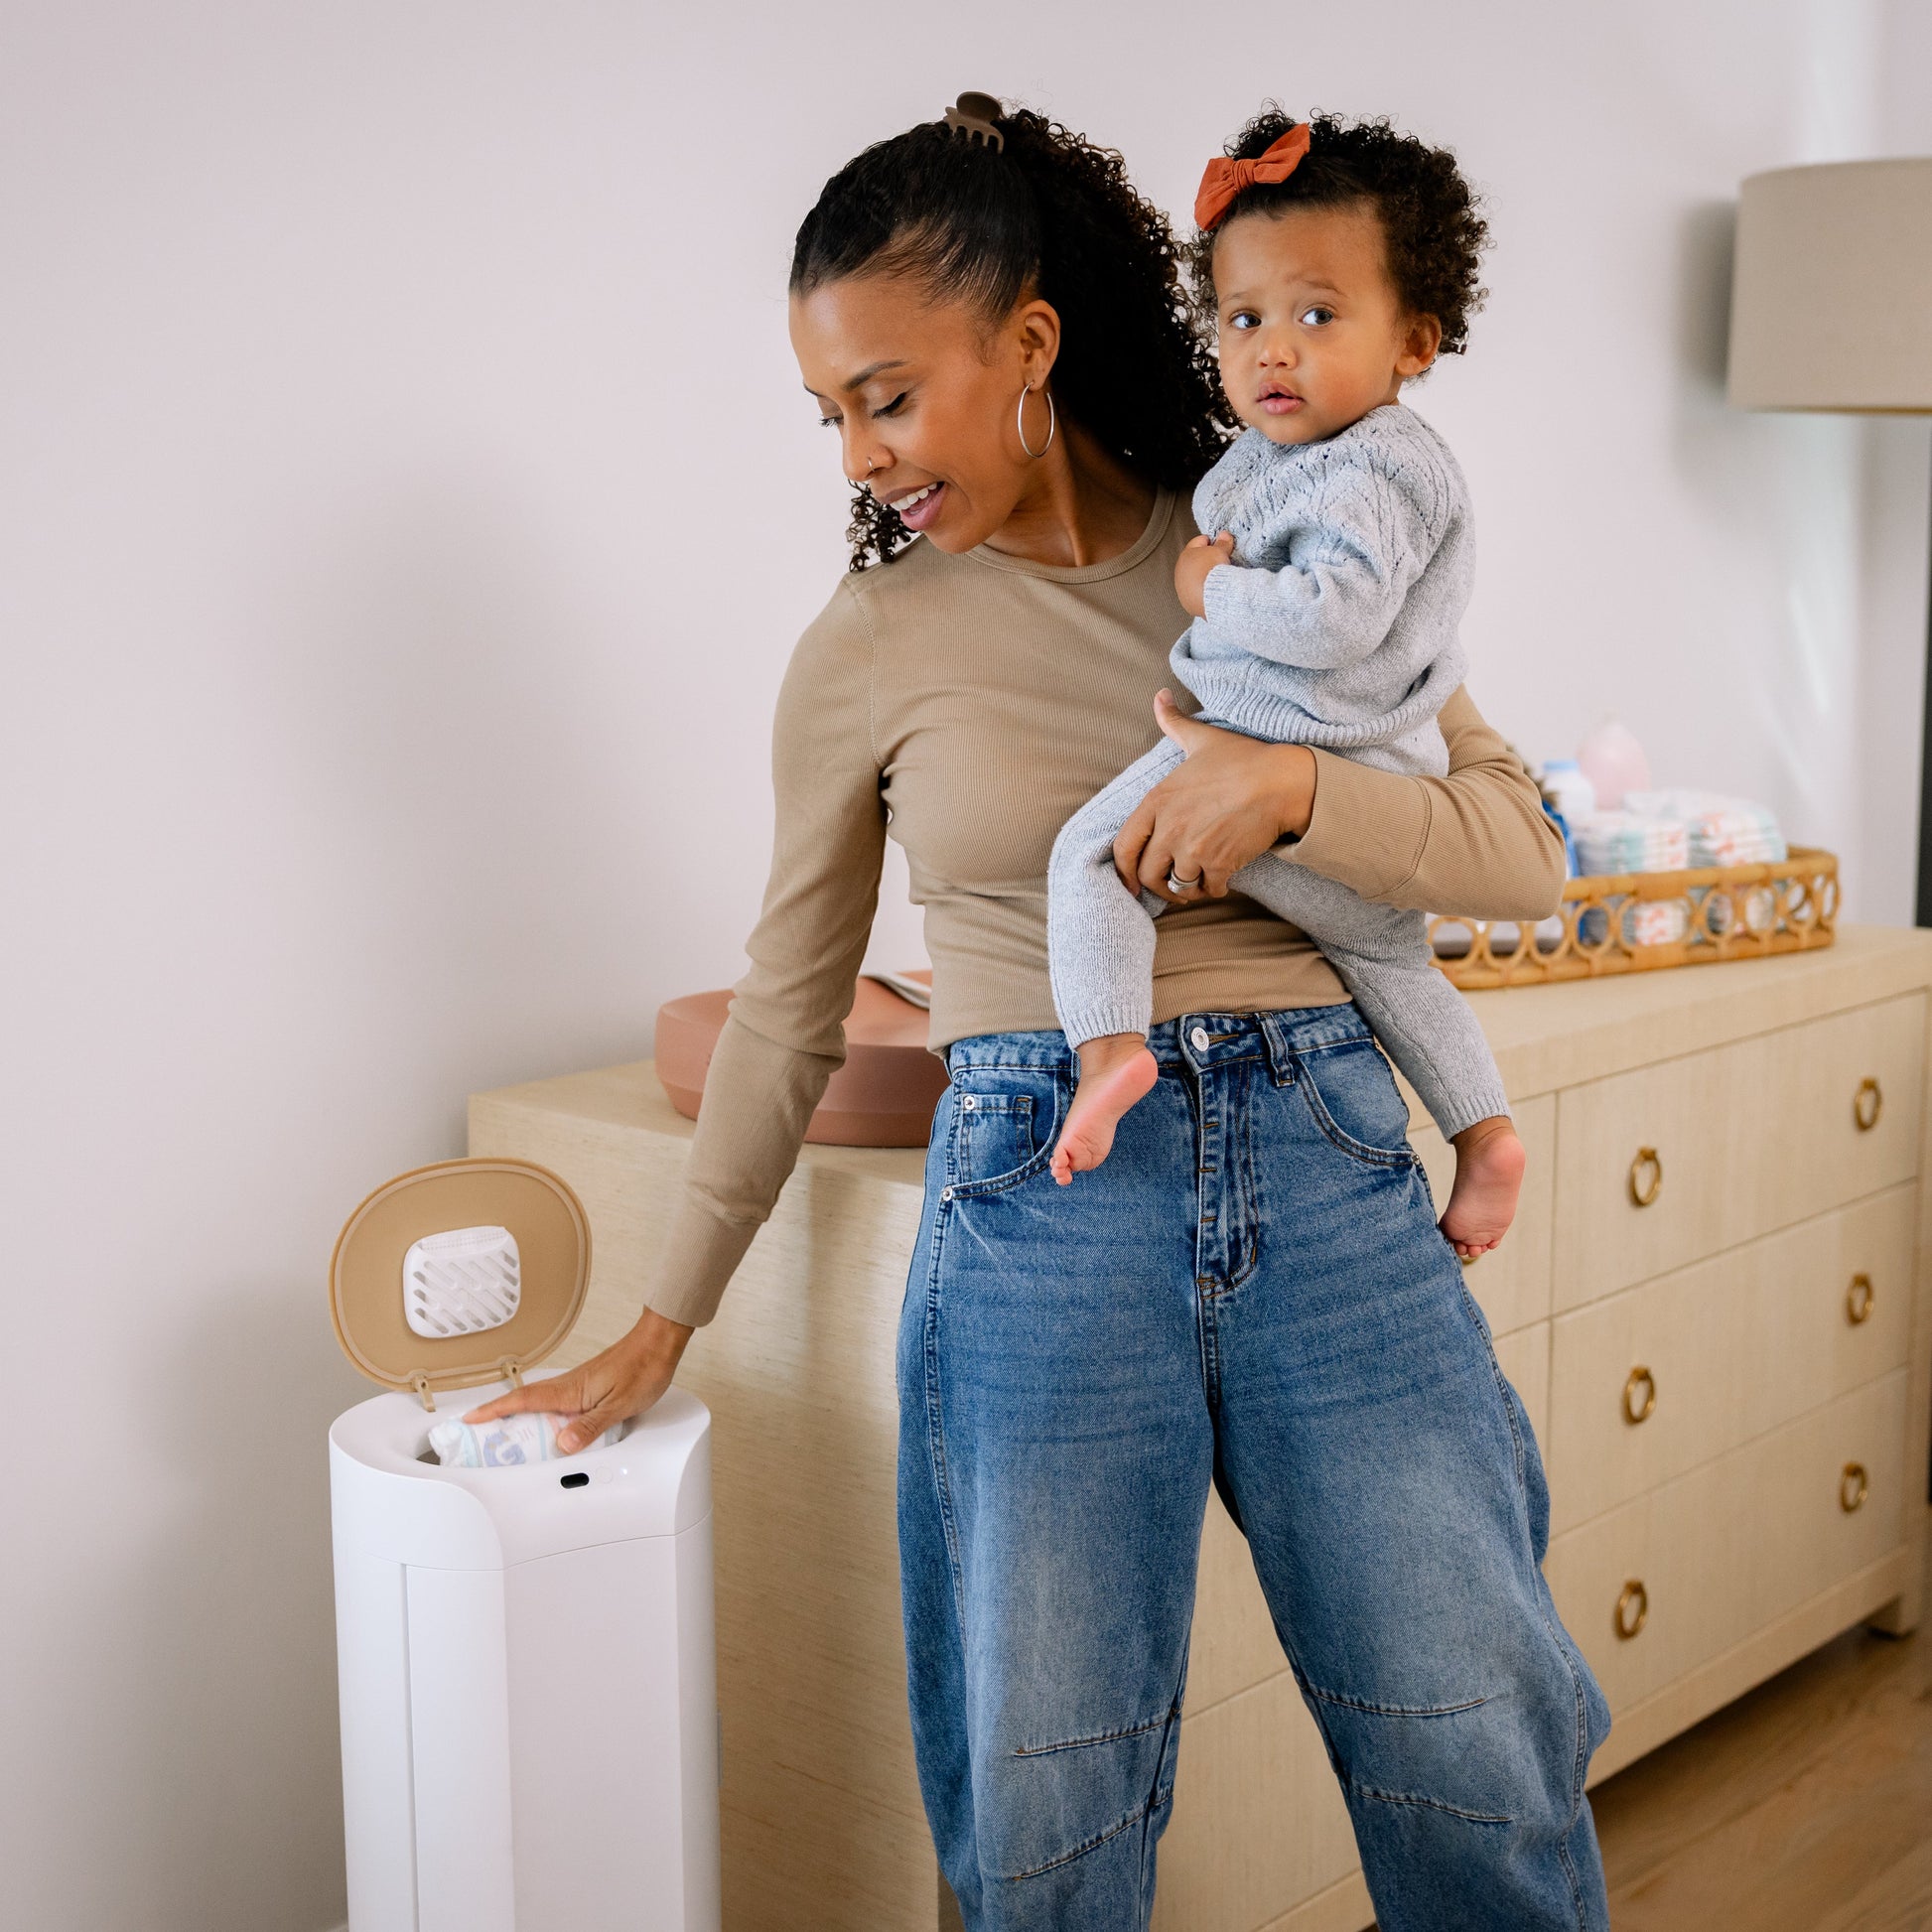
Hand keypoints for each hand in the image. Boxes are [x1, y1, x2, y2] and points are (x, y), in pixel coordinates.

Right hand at [463, 1307, 693, 1452]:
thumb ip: (591, 1426)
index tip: (471, 1418)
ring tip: (504, 1431)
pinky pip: (555, 1399)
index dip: (495, 1410)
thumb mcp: (620, 1405)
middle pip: (525, 1400)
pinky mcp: (588, 1384)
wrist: (659, 1343)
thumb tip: (563, 1445)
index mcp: (571, 1390)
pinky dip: (541, 1410)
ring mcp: (577, 1383)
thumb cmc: (643, 1368)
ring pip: (539, 1399)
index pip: (524, 1401)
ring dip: (518, 1412)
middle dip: (498, 1413)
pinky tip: (547, 1423)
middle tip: (477, 1430)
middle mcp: (569, 1384)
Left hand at [1114, 692, 1318, 902]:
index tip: (1129, 882)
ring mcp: (1193, 849)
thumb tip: (1159, 696)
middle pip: (1146, 874)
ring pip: (1176, 885)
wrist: (1281, 782)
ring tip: (1195, 884)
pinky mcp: (1219, 864)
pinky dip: (1213, 890)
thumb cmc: (1243, 759)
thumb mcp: (1202, 738)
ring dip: (1185, 890)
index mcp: (1157, 800)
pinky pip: (1207, 889)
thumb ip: (1174, 723)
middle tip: (1169, 886)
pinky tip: (1220, 881)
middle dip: (1156, 885)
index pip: (1124, 846)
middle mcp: (1169, 828)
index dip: (1123, 870)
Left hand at [1174, 531, 1234, 618]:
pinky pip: (1196, 594)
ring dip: (1203, 578)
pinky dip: (1203, 592)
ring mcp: (1182, 590)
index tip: (1220, 543)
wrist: (1213, 595)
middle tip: (1220, 561)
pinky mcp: (1188, 604)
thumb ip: (1222, 543)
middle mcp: (1180, 573)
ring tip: (1217, 578)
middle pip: (1194, 562)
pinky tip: (1212, 591)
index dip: (1210, 541)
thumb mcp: (1220, 551)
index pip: (1198, 542)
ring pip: (1193, 580)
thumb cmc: (1213, 570)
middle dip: (1206, 560)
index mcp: (1185, 556)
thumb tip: (1224, 535)